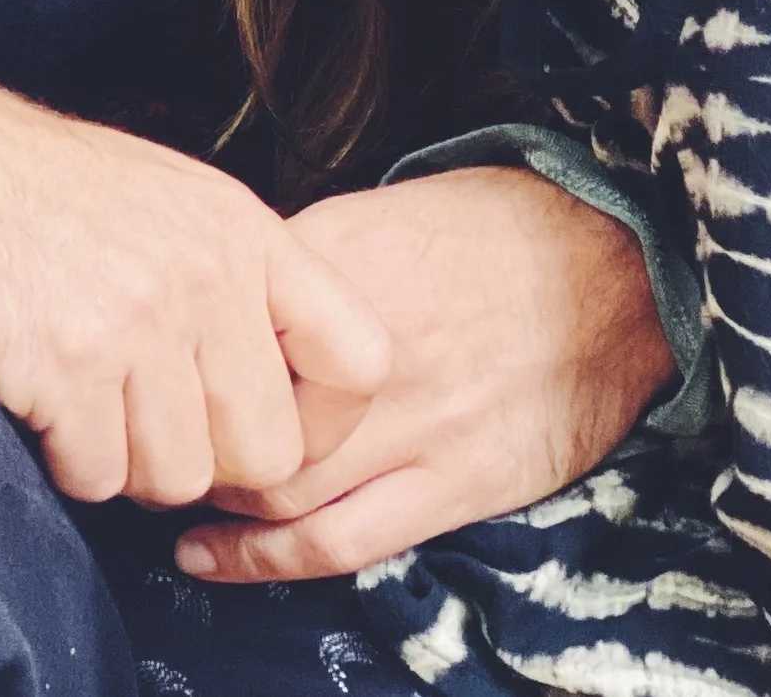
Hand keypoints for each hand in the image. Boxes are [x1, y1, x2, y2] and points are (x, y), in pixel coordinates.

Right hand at [0, 31, 392, 507]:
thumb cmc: (30, 183)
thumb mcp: (164, 196)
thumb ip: (232, 275)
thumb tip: (278, 384)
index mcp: (243, 228)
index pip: (360, 355)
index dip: (325, 415)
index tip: (269, 420)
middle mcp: (206, 273)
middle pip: (269, 450)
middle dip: (210, 460)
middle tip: (151, 424)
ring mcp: (139, 320)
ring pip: (180, 477)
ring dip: (130, 462)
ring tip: (87, 400)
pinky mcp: (68, 363)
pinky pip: (98, 477)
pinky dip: (66, 461)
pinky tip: (40, 400)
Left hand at [174, 165, 675, 582]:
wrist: (618, 268)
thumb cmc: (499, 228)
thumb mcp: (386, 208)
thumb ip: (308, 257)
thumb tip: (231, 290)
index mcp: (338, 265)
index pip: (216, 323)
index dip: (171, 356)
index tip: (152, 370)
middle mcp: (363, 350)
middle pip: (235, 415)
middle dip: (186, 438)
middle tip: (159, 442)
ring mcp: (411, 424)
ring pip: (274, 487)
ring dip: (213, 504)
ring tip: (175, 502)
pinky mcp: (457, 484)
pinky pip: (339, 542)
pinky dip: (263, 562)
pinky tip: (214, 562)